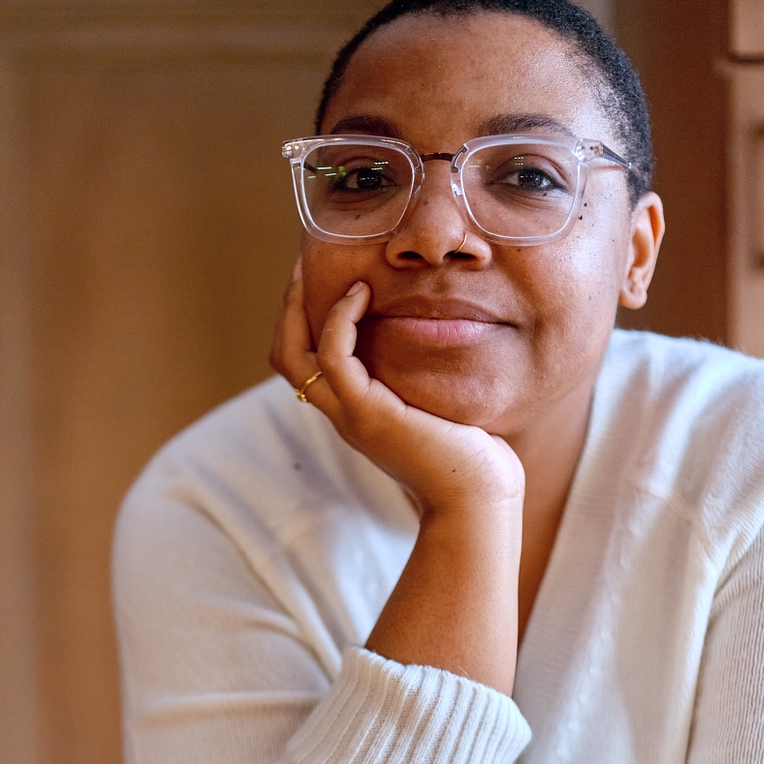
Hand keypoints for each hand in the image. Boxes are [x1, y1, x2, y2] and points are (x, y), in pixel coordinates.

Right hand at [270, 261, 523, 517]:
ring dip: (300, 304)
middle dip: (289, 306)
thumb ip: (428, 378)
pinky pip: (333, 355)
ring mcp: (351, 416)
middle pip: (285, 356)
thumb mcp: (442, 405)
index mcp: (356, 413)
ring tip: (320, 268)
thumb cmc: (473, 458)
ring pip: (294, 354)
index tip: (323, 277)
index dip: (303, 319)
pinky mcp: (368, 414)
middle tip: (304, 264)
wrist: (478, 499)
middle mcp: (343, 415)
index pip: (306, 362)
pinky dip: (339, 318)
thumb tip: (447, 339)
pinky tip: (362, 293)